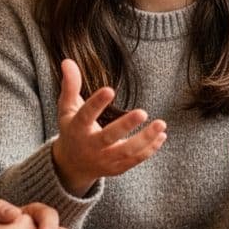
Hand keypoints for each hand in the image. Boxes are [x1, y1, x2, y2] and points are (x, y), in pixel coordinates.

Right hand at [51, 59, 166, 195]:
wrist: (72, 165)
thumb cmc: (72, 129)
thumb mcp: (66, 108)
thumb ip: (70, 85)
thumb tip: (67, 60)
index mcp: (77, 129)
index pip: (85, 115)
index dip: (96, 103)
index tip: (110, 90)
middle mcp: (91, 146)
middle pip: (109, 137)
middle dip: (126, 125)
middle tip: (143, 112)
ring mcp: (104, 159)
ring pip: (127, 151)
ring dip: (145, 139)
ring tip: (161, 124)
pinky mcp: (116, 168)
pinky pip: (134, 160)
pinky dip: (149, 149)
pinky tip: (161, 135)